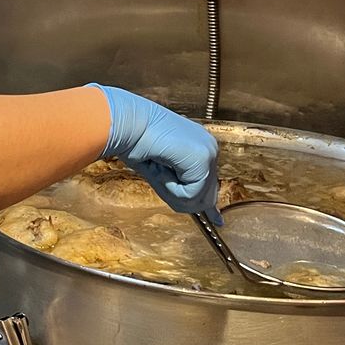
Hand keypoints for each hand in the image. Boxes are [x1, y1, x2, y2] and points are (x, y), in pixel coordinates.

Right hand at [89, 85, 220, 220]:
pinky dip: (171, 188)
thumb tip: (199, 209)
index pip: (209, 183)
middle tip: (160, 176)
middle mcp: (209, 148)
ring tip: (158, 168)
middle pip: (208, 195)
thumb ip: (180, 187)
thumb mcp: (161, 170)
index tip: (216, 220)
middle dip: (183, 199)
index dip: (207, 204)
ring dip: (173, 192)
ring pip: (198, 198)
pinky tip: (161, 167)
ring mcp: (209, 153)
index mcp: (200, 146)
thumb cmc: (136, 142)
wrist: (128, 123)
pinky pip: (190, 194)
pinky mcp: (203, 159)